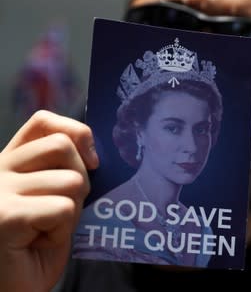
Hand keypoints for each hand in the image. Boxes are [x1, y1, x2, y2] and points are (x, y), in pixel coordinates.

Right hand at [0, 110, 98, 291]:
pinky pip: (64, 209)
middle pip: (63, 145)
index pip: (44, 122)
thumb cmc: (35, 246)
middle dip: (81, 178)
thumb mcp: (52, 199)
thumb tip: (95, 154)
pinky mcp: (5, 216)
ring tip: (48, 230)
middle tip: (65, 209)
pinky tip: (40, 243)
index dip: (77, 132)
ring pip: (71, 180)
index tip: (93, 161)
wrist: (12, 288)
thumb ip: (64, 172)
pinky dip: (63, 231)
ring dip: (72, 211)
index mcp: (10, 163)